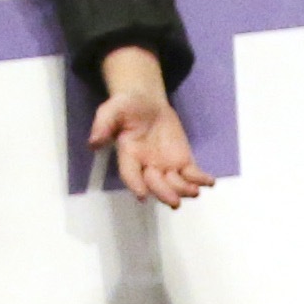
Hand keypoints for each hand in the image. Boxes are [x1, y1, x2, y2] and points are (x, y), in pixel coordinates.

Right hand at [88, 51, 210, 205]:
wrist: (145, 102)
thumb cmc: (126, 106)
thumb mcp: (111, 110)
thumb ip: (103, 125)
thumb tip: (93, 142)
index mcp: (128, 156)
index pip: (130, 174)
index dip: (136, 185)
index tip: (142, 195)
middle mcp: (146, 166)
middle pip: (155, 184)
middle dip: (164, 192)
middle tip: (174, 202)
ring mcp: (165, 166)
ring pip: (175, 183)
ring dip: (184, 189)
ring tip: (194, 191)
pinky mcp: (181, 161)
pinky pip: (191, 174)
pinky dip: (200, 179)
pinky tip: (210, 181)